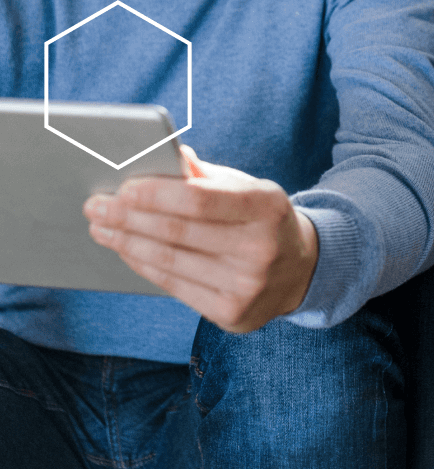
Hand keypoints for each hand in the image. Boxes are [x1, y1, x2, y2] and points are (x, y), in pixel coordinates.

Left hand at [83, 147, 318, 332]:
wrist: (301, 270)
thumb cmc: (263, 219)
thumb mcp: (247, 188)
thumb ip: (205, 175)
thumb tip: (166, 155)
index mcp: (267, 207)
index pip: (200, 200)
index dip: (156, 194)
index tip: (122, 188)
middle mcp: (260, 249)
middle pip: (178, 232)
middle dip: (128, 218)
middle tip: (96, 206)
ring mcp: (247, 286)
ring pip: (170, 261)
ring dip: (127, 242)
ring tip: (101, 228)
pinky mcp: (232, 313)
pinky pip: (174, 286)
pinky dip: (144, 265)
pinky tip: (126, 250)